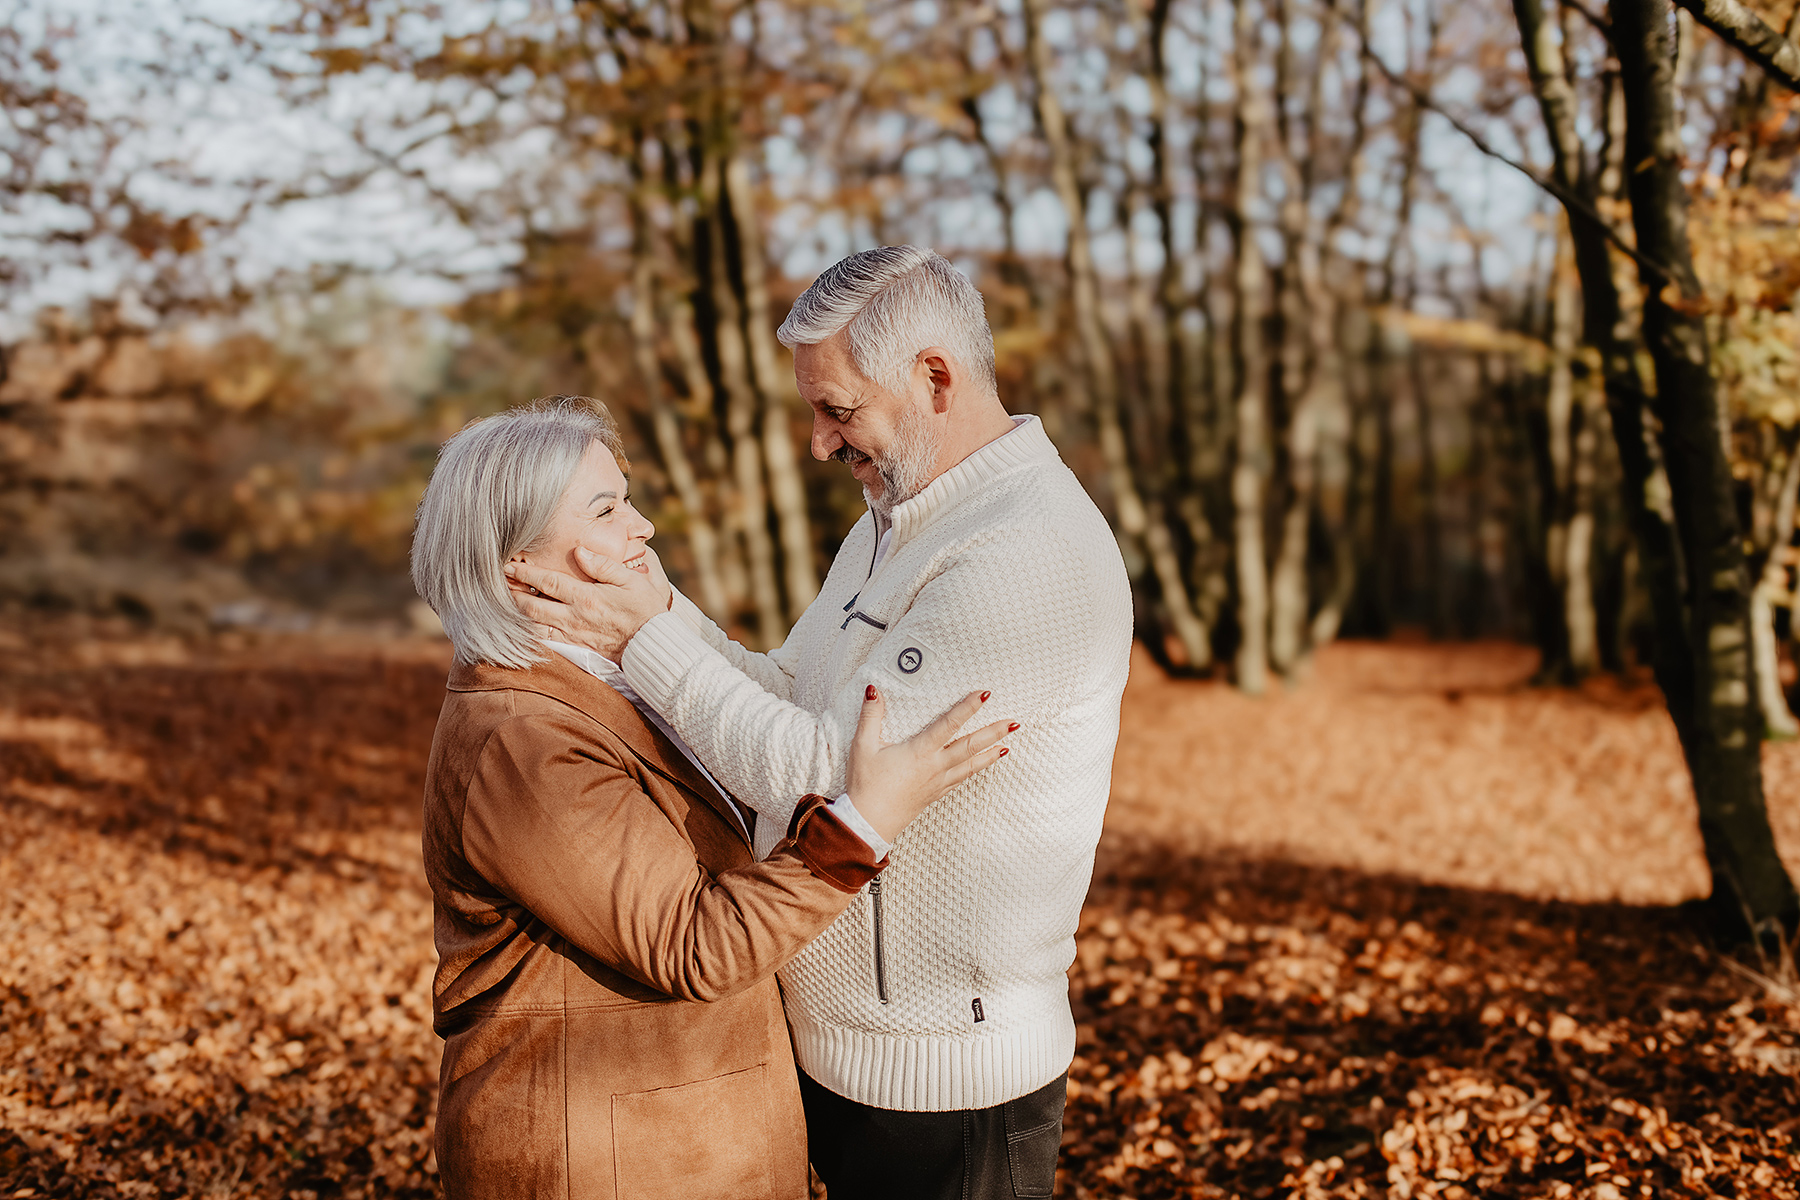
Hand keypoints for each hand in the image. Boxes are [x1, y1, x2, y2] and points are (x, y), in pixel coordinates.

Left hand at [504, 547, 672, 660]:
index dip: (525, 573)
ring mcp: (574, 636)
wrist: (653, 644)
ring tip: (502, 604)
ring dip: (516, 616)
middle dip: (511, 594)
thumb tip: (579, 550)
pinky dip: (530, 634)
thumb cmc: (646, 609)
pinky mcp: (577, 649)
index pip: (548, 582)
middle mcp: (575, 618)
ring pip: (534, 627)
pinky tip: (520, 627)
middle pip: (532, 607)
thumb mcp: (631, 580)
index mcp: (587, 598)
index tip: (508, 565)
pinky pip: (546, 642)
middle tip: (495, 583)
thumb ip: (603, 564)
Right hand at [845, 686, 1014, 843]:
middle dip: (994, 732)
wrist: (868, 823)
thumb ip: (871, 716)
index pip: (950, 723)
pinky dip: (975, 770)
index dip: (968, 707)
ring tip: (1008, 745)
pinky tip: (981, 766)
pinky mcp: (935, 793)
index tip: (985, 694)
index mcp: (920, 751)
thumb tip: (874, 690)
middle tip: (1014, 723)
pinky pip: (961, 778)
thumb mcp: (863, 746)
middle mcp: (935, 766)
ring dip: (991, 753)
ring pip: (971, 765)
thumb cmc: (866, 786)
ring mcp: (938, 782)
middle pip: (971, 746)